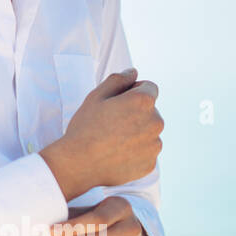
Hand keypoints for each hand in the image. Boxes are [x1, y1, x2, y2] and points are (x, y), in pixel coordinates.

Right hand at [40, 67, 162, 200]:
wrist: (79, 163)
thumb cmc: (85, 127)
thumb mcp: (96, 96)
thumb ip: (118, 80)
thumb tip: (133, 72)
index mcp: (143, 102)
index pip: (150, 87)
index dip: (133, 91)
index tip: (118, 102)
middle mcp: (156, 122)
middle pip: (150, 111)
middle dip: (136, 113)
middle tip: (111, 122)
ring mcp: (154, 145)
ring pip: (149, 132)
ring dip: (137, 132)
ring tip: (112, 140)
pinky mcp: (150, 163)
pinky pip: (145, 152)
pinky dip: (135, 151)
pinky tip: (116, 153)